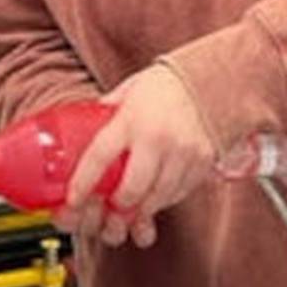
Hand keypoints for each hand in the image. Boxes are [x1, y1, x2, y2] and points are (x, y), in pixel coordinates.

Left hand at [60, 64, 216, 247]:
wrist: (213, 78)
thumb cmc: (166, 85)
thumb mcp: (127, 92)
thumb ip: (107, 114)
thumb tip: (82, 130)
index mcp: (131, 119)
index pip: (99, 157)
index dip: (82, 184)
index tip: (73, 200)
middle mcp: (157, 138)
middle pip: (131, 190)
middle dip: (117, 206)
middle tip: (110, 207)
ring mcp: (183, 153)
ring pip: (157, 198)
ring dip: (141, 209)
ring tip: (133, 207)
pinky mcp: (202, 163)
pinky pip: (180, 194)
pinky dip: (165, 199)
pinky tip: (157, 195)